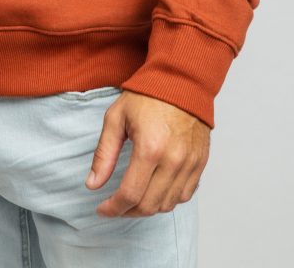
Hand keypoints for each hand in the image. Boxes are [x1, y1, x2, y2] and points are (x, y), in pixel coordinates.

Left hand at [85, 91, 209, 216]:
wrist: (181, 81)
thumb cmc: (147, 96)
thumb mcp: (116, 118)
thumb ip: (104, 154)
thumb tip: (92, 184)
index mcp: (149, 148)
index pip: (130, 194)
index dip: (113, 208)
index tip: (102, 208)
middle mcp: (173, 160)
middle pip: (149, 206)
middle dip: (128, 211)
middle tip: (115, 205)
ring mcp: (189, 164)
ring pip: (167, 205)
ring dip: (147, 208)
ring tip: (134, 198)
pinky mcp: (200, 163)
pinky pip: (185, 195)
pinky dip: (168, 199)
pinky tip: (155, 189)